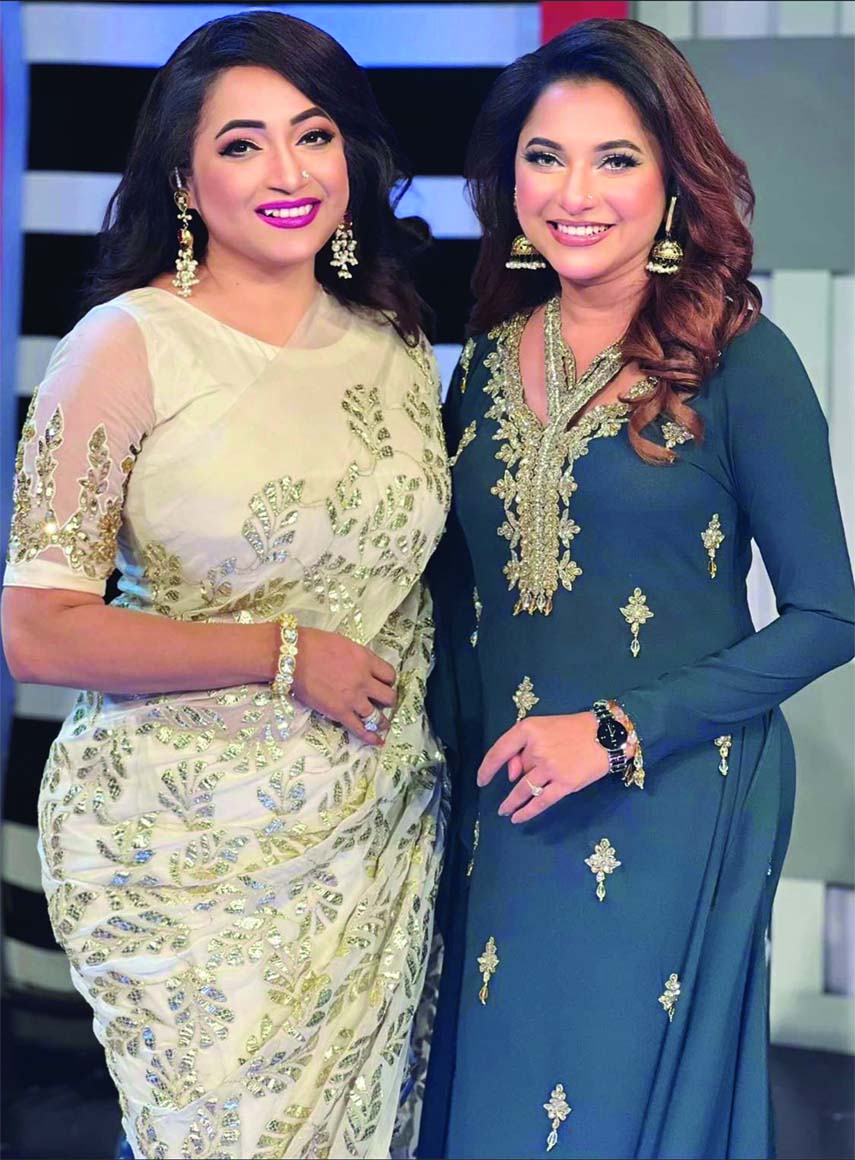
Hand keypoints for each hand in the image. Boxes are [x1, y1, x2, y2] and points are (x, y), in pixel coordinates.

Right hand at [291, 627, 395, 745]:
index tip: (384, 683)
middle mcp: (364, 681)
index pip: (389, 674)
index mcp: (366, 660)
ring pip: (377, 715)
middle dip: (388, 699)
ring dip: (382, 721)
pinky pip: (360, 728)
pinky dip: (370, 737)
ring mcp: (353, 699)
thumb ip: (358, 658)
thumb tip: (362, 666)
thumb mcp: (345, 644)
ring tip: (383, 724)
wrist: (293, 658)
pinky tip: (377, 741)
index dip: (388, 680)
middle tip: (384, 701)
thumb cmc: (314, 645)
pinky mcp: (340, 713)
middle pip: (388, 696)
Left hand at [477, 712, 610, 822]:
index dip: (487, 768)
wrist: (607, 734)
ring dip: (511, 803)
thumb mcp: (543, 727)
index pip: (499, 751)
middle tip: (509, 795)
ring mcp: (550, 768)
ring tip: (505, 812)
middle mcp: (537, 749)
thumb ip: (524, 748)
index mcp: (528, 730)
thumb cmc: (573, 729)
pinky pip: (541, 801)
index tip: (481, 780)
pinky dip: (527, 812)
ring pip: (524, 790)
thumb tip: (512, 775)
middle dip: (514, 781)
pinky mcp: (565, 784)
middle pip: (516, 771)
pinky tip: (518, 818)